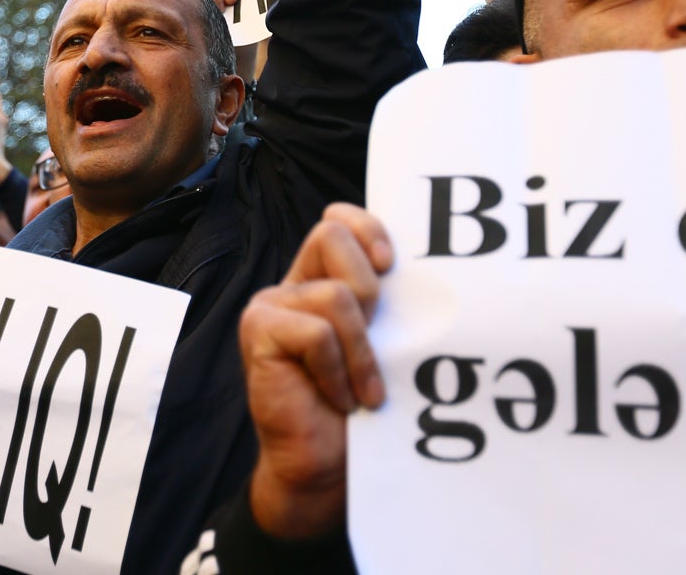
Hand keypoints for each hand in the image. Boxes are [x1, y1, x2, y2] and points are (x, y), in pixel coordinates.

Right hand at [242, 203, 392, 539]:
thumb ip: (386, 302)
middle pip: (332, 237)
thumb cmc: (360, 408)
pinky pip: (317, 333)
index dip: (367, 227)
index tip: (393, 265)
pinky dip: (338, 371)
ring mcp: (270, 305)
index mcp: (323, 278)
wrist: (327, 466)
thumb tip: (427, 268)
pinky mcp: (258, 330)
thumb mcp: (383, 342)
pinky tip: (339, 399)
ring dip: (361, 351)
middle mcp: (294, 284)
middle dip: (368, 289)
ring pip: (334, 295)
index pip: (338, 219)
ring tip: (364, 390)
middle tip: (376, 340)